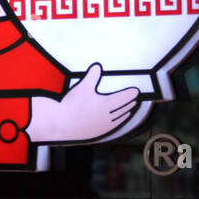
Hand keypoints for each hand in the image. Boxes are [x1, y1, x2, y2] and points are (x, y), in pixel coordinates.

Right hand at [25, 65, 139, 143]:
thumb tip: (97, 66)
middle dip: (129, 102)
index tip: (136, 91)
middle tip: (135, 99)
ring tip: (129, 110)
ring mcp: (103, 125)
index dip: (131, 94)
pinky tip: (119, 121)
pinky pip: (112, 127)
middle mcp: (108, 115)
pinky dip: (118, 122)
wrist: (61, 124)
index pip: (124, 97)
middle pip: (123, 108)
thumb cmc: (71, 105)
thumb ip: (92, 76)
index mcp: (106, 103)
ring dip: (125, 112)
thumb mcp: (83, 87)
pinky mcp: (98, 132)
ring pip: (119, 118)